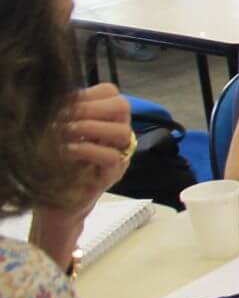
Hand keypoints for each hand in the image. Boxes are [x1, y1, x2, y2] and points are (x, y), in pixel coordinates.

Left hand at [60, 84, 133, 210]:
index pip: (111, 93)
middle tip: (67, 118)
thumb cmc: (57, 166)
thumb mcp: (60, 135)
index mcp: (106, 121)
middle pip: (122, 106)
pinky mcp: (112, 176)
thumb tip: (58, 97)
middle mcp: (117, 135)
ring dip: (90, 127)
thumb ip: (65, 116)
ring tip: (66, 133)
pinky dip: (87, 149)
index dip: (88, 94)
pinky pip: (111, 157)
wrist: (57, 205)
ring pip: (122, 131)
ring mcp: (119, 156)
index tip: (65, 104)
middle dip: (91, 108)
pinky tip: (67, 150)